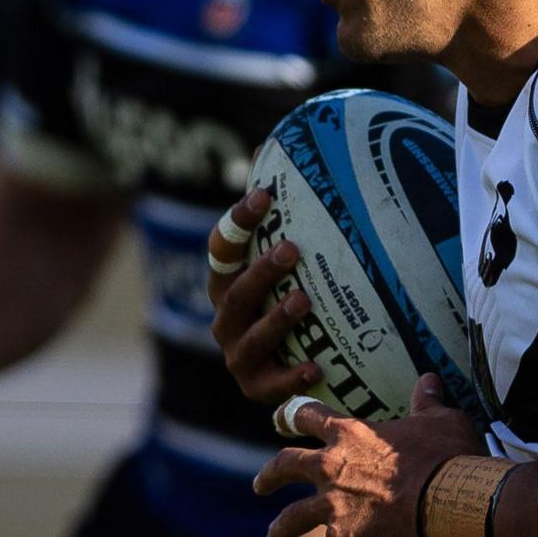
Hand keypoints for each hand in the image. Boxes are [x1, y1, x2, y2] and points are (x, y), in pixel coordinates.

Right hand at [207, 188, 319, 404]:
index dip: (237, 221)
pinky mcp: (258, 389)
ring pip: (251, 337)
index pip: (221, 247)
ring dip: (275, 318)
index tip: (263, 195)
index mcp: (228, 282)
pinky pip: (273, 384)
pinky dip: (292, 376)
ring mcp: (239, 356)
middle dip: (260, 270)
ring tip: (303, 300)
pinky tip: (316, 364)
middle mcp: (225, 318)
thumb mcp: (290, 260)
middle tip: (292, 248)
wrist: (303, 370)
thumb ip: (283, 214)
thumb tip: (278, 147)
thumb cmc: (293, 300)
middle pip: (235, 292)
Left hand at [256, 378, 482, 536]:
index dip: (295, 416)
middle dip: (269, 476)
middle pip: (285, 466)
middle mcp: (332, 466)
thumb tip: (428, 380)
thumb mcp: (442, 421)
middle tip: (258, 486)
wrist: (453, 499)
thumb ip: (427, 402)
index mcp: (351, 434)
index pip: (310, 416)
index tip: (283, 420)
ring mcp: (333, 505)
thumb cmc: (451, 456)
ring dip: (276, 535)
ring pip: (289, 520)